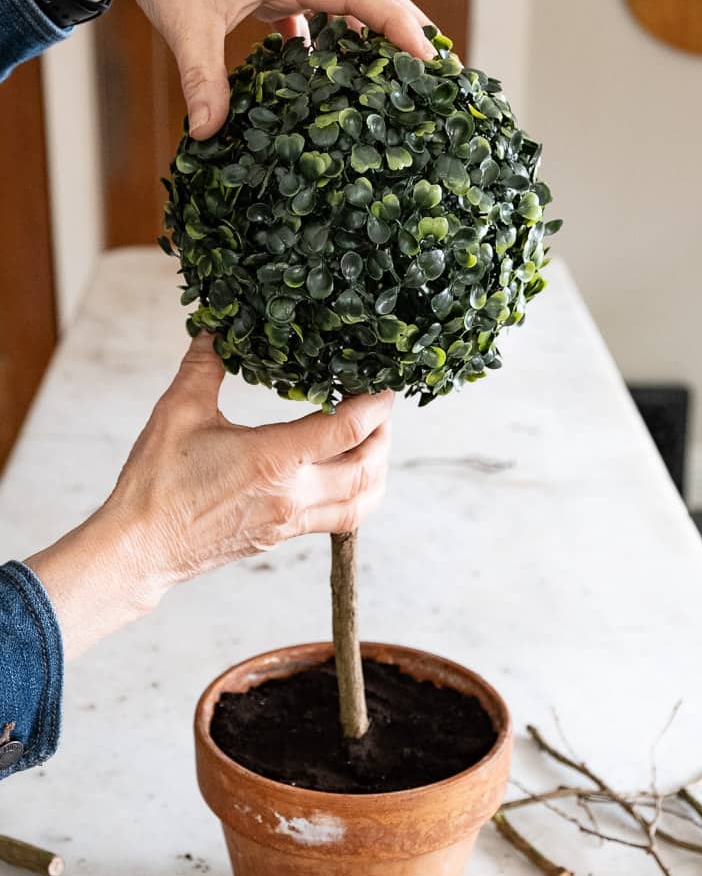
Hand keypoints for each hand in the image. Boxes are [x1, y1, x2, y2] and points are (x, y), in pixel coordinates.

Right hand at [27, 333, 391, 658]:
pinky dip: (357, 497)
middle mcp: (292, 495)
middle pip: (368, 468)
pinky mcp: (282, 537)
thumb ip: (205, 364)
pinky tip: (346, 478)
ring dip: (378, 472)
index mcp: (273, 459)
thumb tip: (218, 326)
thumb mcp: (178, 411)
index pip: (347, 428)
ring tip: (374, 444)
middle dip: (384, 435)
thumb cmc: (156, 484)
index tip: (386, 383)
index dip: (376, 403)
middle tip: (381, 410)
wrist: (141, 549)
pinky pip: (339, 520)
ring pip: (362, 503)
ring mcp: (290, 522)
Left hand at [125, 0, 434, 137]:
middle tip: (438, 70)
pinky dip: (340, 36)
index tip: (429, 59)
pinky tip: (341, 72)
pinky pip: (325, 8)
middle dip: (406, 27)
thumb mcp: (186, 23)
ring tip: (404, 72)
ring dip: (378, 32)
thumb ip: (202, 78)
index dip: (400, 27)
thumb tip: (206, 134)